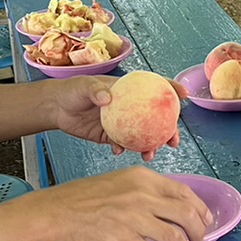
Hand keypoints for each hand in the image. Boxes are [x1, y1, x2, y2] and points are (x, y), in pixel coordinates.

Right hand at [30, 167, 214, 240]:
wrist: (58, 212)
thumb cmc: (83, 198)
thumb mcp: (119, 182)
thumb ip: (145, 191)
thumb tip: (169, 206)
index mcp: (143, 179)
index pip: (184, 193)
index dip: (200, 209)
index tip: (206, 219)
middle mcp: (142, 196)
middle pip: (186, 215)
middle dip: (199, 231)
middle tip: (199, 240)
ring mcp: (134, 219)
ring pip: (175, 237)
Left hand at [46, 75, 188, 162]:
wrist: (56, 109)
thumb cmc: (72, 90)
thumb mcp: (84, 86)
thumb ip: (96, 90)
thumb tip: (107, 98)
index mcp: (129, 90)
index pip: (155, 87)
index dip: (172, 89)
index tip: (184, 96)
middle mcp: (130, 107)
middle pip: (156, 117)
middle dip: (169, 129)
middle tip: (173, 141)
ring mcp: (122, 123)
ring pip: (143, 135)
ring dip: (150, 145)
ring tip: (149, 154)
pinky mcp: (111, 136)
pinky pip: (123, 145)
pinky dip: (124, 149)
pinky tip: (119, 151)